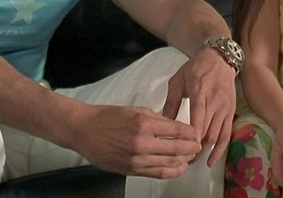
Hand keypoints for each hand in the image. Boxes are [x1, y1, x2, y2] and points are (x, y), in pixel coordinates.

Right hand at [72, 104, 200, 177]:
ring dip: (184, 161)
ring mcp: (136, 159)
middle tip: (198, 146)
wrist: (84, 130)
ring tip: (191, 157)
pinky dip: (171, 171)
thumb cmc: (107, 118)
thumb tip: (175, 126)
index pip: (177, 130)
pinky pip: (157, 173)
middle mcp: (141, 143)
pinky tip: (178, 167)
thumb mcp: (137, 110)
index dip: (191, 133)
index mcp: (144, 124)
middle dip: (191, 148)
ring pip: (169, 163)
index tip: (196, 133)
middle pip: (177, 148)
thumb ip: (158, 119)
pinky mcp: (131, 169)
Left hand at [162, 46, 235, 165]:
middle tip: (183, 160)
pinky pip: (227, 134)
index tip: (182, 148)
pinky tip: (212, 159)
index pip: (198, 117)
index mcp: (200, 91)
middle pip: (207, 130)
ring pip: (217, 135)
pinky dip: (220, 149)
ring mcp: (225, 107)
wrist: (219, 58)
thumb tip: (163, 124)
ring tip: (194, 161)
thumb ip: (171, 103)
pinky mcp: (231, 111)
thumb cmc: (195, 68)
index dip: (192, 135)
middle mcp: (215, 101)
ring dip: (206, 151)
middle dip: (195, 148)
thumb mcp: (177, 81)